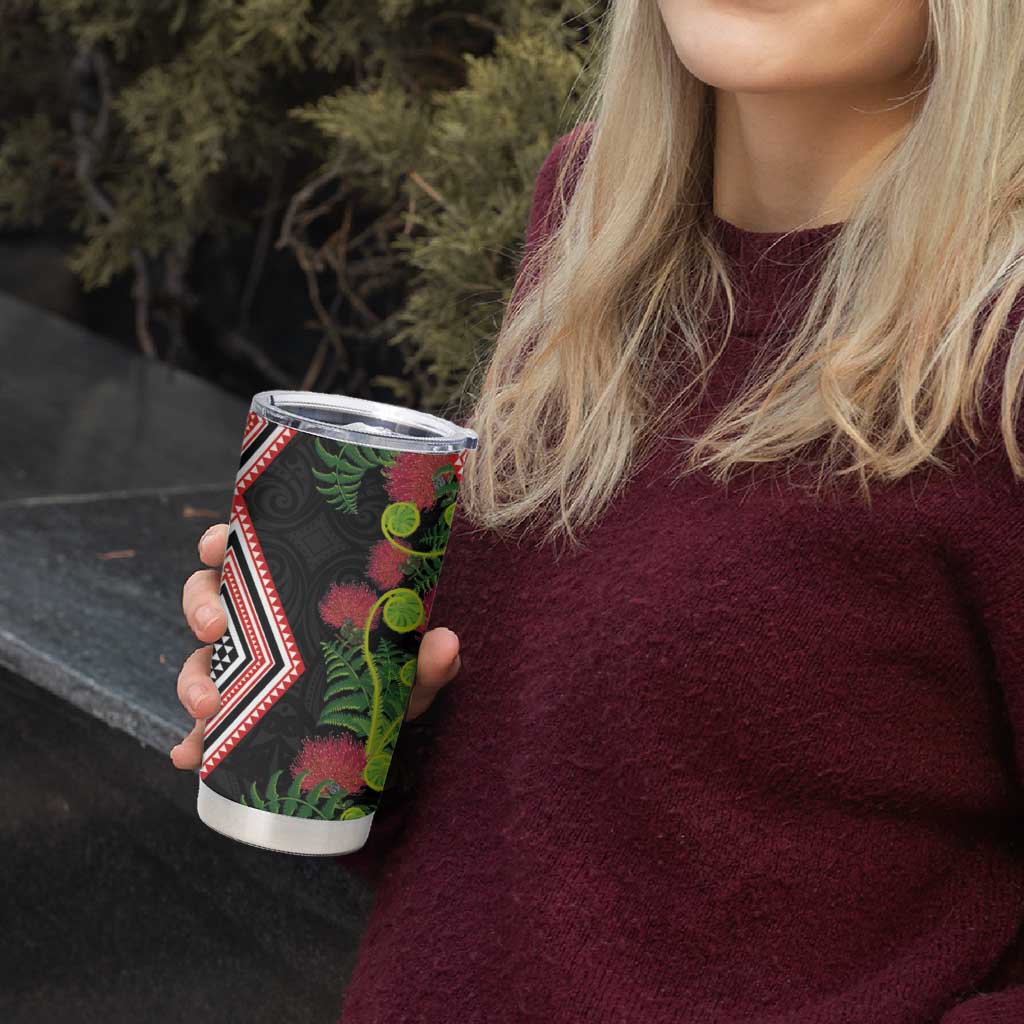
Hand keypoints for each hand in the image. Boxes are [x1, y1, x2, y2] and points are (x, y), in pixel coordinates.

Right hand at [169, 523, 460, 768]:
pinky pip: (203, 728)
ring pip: (198, 660)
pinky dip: (191, 742)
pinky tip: (188, 756)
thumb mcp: (410, 670)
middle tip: (214, 628)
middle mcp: (258, 624)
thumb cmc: (390, 678)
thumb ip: (427, 659)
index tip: (216, 544)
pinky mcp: (239, 717)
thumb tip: (446, 643)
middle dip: (200, 609)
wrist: (382, 731)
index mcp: (290, 592)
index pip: (246, 555)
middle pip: (206, 599)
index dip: (219, 543)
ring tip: (206, 707)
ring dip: (192, 680)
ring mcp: (243, 670)